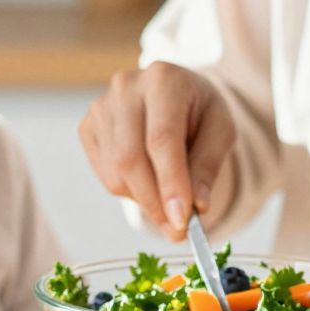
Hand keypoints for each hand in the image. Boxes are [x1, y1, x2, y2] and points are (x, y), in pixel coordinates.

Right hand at [78, 62, 238, 236]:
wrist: (176, 94)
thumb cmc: (200, 112)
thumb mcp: (220, 131)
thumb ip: (208, 167)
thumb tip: (195, 206)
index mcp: (164, 80)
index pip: (162, 139)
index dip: (170, 184)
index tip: (182, 222)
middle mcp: (126, 87)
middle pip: (130, 159)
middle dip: (155, 202)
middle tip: (178, 231)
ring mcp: (101, 106)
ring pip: (116, 172)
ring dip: (145, 199)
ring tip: (170, 196)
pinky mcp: (88, 126)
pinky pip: (105, 174)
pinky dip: (130, 190)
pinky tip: (149, 179)